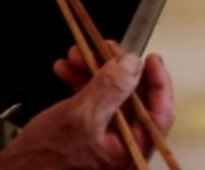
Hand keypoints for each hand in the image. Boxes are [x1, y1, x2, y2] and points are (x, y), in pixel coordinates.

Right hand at [0, 50, 174, 169]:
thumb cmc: (44, 159)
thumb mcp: (81, 116)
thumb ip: (111, 88)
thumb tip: (134, 63)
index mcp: (132, 150)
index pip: (160, 113)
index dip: (158, 82)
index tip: (149, 57)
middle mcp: (123, 148)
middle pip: (133, 100)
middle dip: (116, 70)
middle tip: (104, 46)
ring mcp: (105, 143)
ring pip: (111, 99)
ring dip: (94, 72)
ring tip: (75, 53)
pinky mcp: (88, 138)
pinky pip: (92, 106)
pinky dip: (81, 85)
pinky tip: (65, 69)